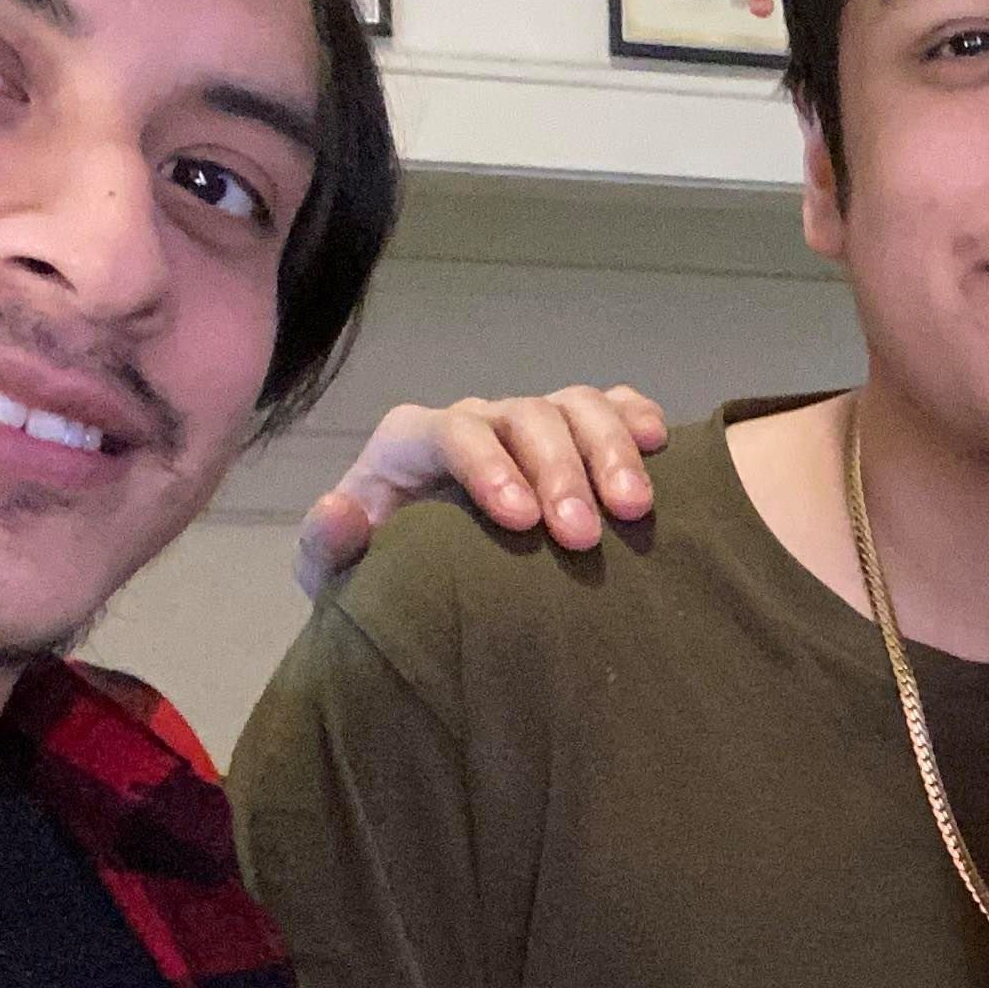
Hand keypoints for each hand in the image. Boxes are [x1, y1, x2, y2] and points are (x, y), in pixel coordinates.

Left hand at [296, 384, 670, 594]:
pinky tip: (661, 446)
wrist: (426, 583)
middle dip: (560, 471)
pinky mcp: (573, 434)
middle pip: (526, 416)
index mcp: (413, 440)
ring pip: (576, 405)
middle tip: (583, 537)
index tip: (521, 519)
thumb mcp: (339, 577)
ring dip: (609, 451)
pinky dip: (636, 417)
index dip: (488, 466)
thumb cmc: (383, 576)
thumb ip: (327, 549)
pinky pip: (611, 404)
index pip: (451, 430)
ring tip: (634, 509)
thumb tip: (340, 513)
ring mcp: (530, 423)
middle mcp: (478, 419)